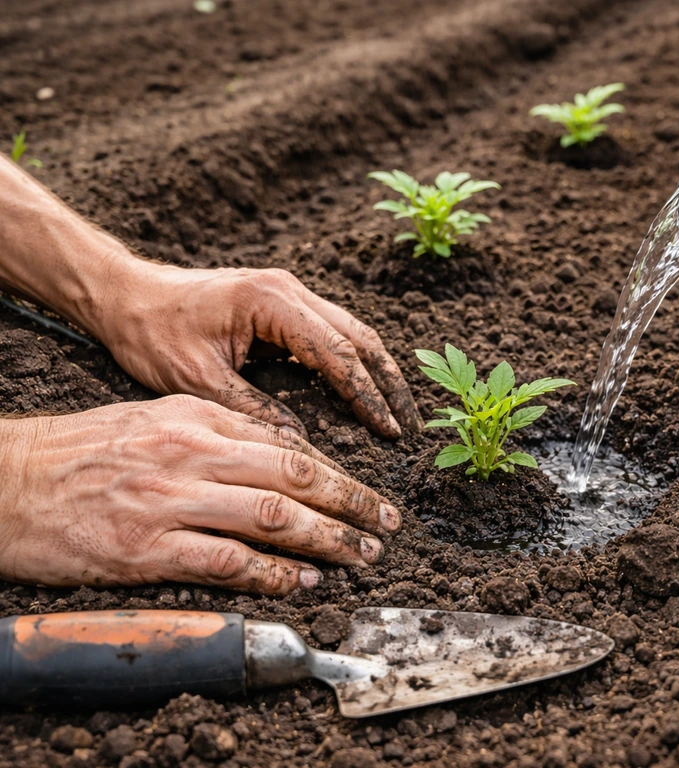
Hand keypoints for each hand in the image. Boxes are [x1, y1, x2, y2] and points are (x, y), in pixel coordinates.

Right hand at [0, 396, 401, 593]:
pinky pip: (228, 563)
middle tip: (387, 524)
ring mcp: (170, 503)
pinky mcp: (146, 550)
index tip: (370, 494)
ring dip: (328, 540)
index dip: (339, 473)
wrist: (10, 479)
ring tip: (361, 554)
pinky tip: (304, 581)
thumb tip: (286, 453)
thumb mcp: (157, 418)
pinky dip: (274, 574)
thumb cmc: (85, 450)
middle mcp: (190, 455)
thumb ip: (221, 431)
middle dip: (352, 503)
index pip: (288, 446)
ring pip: (272, 519)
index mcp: (196, 419)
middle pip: (294, 478)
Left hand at [97, 263, 422, 438]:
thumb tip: (300, 444)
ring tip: (396, 410)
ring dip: (376, 370)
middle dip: (388, 381)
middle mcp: (289, 291)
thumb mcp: (198, 380)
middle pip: (359, 336)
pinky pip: (332, 332)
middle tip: (408, 424)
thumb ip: (252, 410)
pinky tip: (363, 391)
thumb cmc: (152, 332)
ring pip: (352, 331)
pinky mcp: (282, 304)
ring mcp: (288, 294)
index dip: (366, 395)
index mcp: (272, 303)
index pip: (338, 353)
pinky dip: (353, 362)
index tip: (387, 431)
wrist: (125, 294)